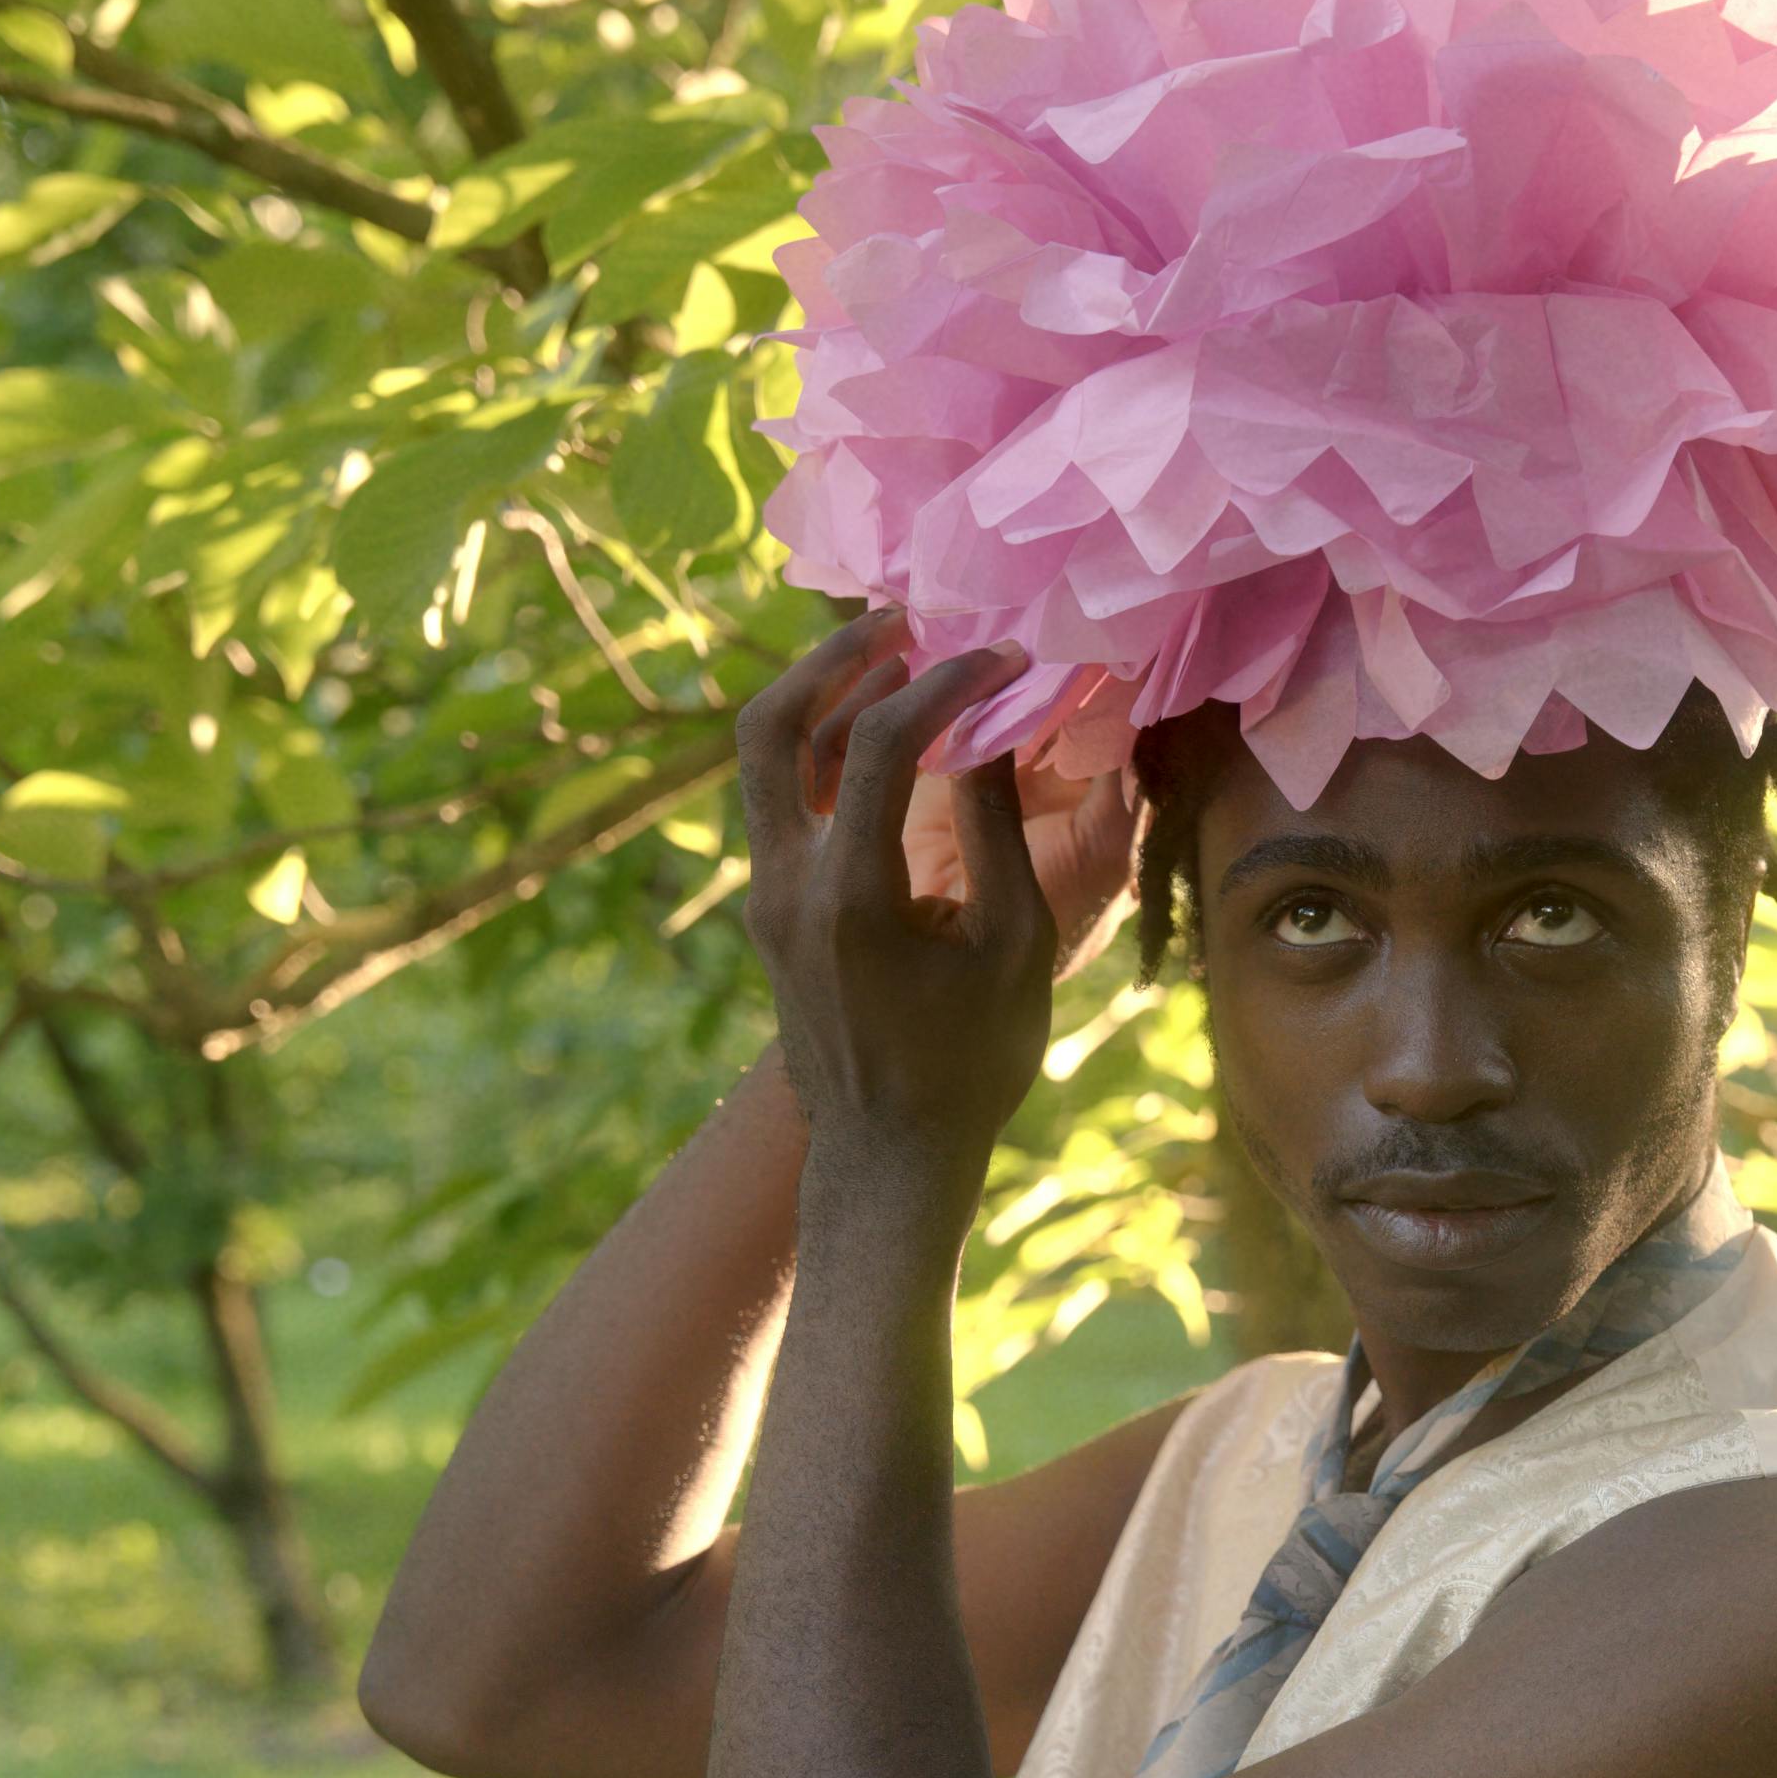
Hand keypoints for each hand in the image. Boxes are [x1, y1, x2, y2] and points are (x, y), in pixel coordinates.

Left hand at [736, 628, 1055, 1224]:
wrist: (887, 1157)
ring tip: (888, 658)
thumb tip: (991, 730)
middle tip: (901, 620)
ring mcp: (765, 898)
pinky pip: (777, 801)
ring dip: (818, 697)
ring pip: (761, 760)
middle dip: (833, 658)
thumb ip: (998, 830)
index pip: (879, 742)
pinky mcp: (769, 911)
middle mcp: (786, 885)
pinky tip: (875, 732)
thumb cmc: (971, 1064)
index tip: (1004, 662)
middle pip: (770, 726)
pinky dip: (818, 749)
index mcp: (849, 895)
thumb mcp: (1015, 947)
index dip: (946, 684)